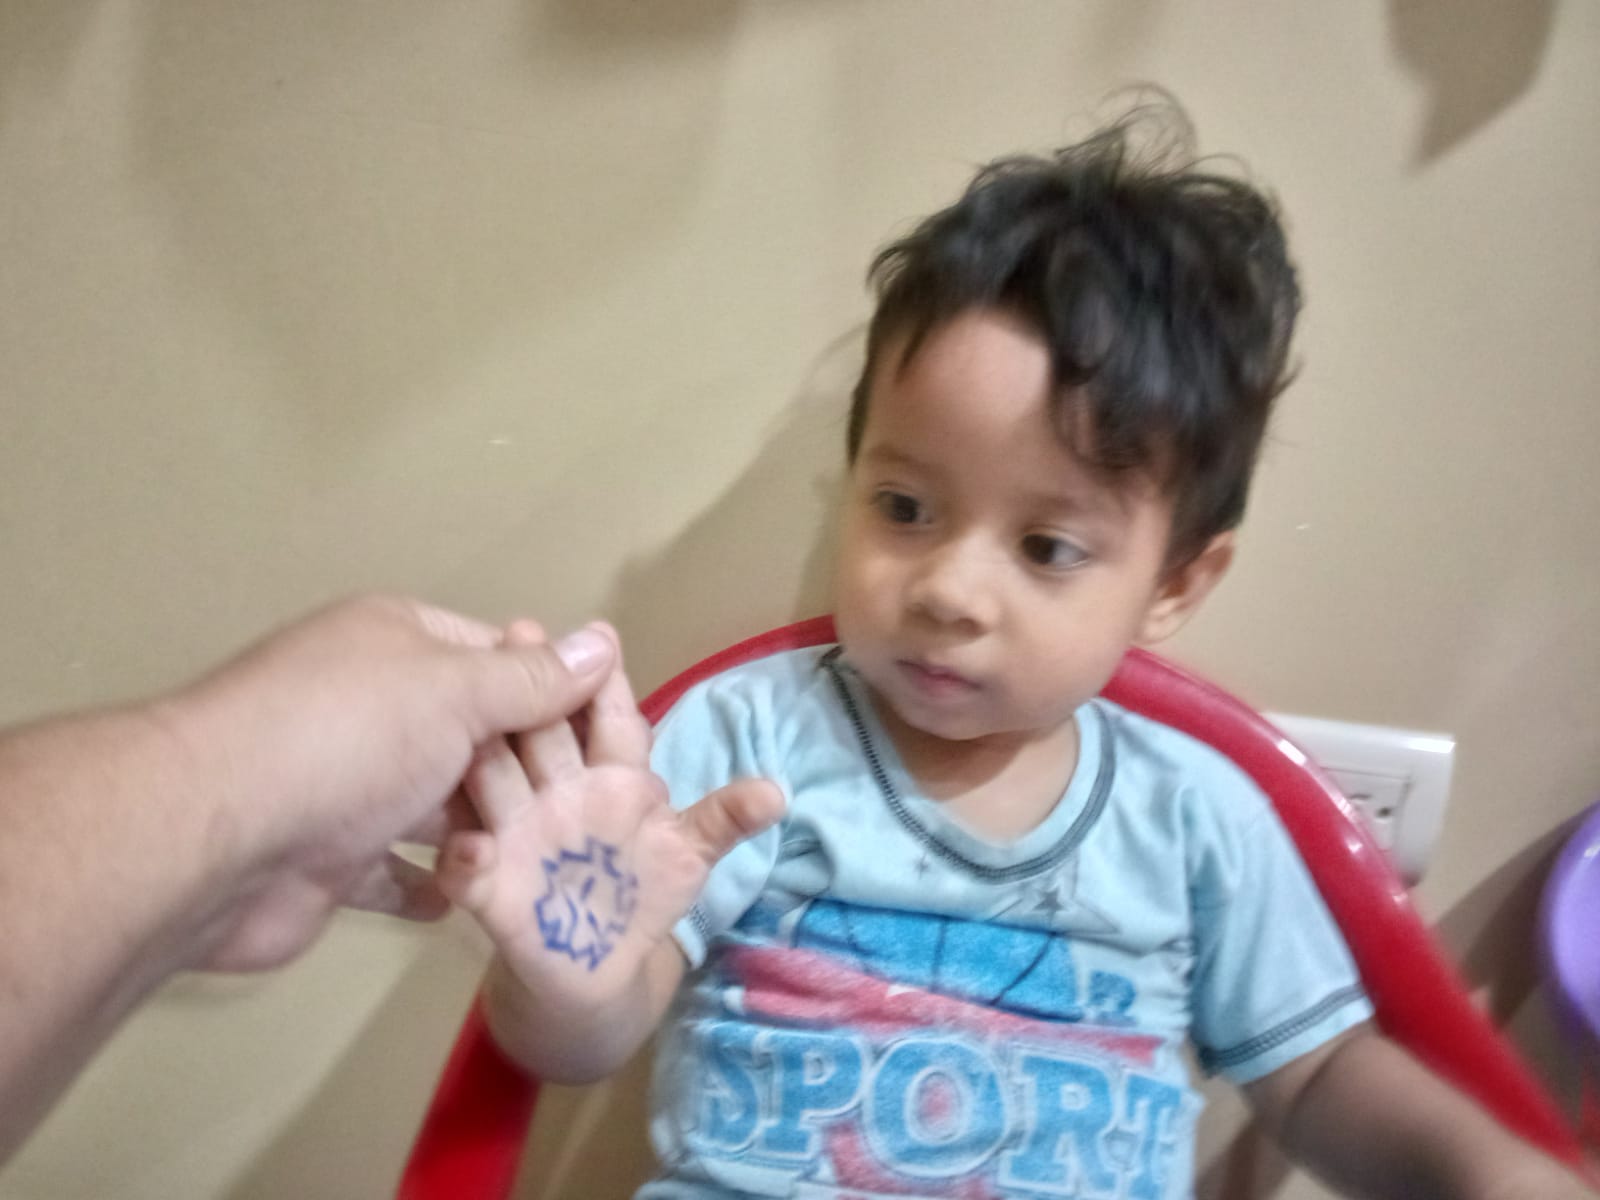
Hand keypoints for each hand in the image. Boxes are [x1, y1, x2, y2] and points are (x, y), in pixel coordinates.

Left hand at [166, 595, 618, 970]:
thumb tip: (603, 643)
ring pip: (438, 806)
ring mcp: (347, 784)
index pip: (495, 654)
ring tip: (551, 860)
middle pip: (471, 734)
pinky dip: (434, 886)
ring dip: (486, 832)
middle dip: (526, 770)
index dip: (551, 689)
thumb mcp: (457, 692)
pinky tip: (480, 898)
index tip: (610, 736)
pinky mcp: (329, 859)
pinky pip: (396, 872)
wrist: (217, 839)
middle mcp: (371, 705)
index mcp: (396, 644)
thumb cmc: (347, 739)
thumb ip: (533, 679)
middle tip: (597, 812)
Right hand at [438, 622, 783, 1005]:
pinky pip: (466, 869)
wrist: (598, 969)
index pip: (606, 716)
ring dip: (482, 756)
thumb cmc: (643, 891)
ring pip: (493, 782)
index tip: (599, 636)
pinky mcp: (487, 888)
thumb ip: (724, 819)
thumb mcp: (689, 853)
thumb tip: (778, 792)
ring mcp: (517, 833)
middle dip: (531, 688)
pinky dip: (463, 861)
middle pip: (541, 733)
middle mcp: (556, 791)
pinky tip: (467, 853)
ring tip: (474, 729)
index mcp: (609, 774)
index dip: (602, 679)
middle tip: (518, 633)